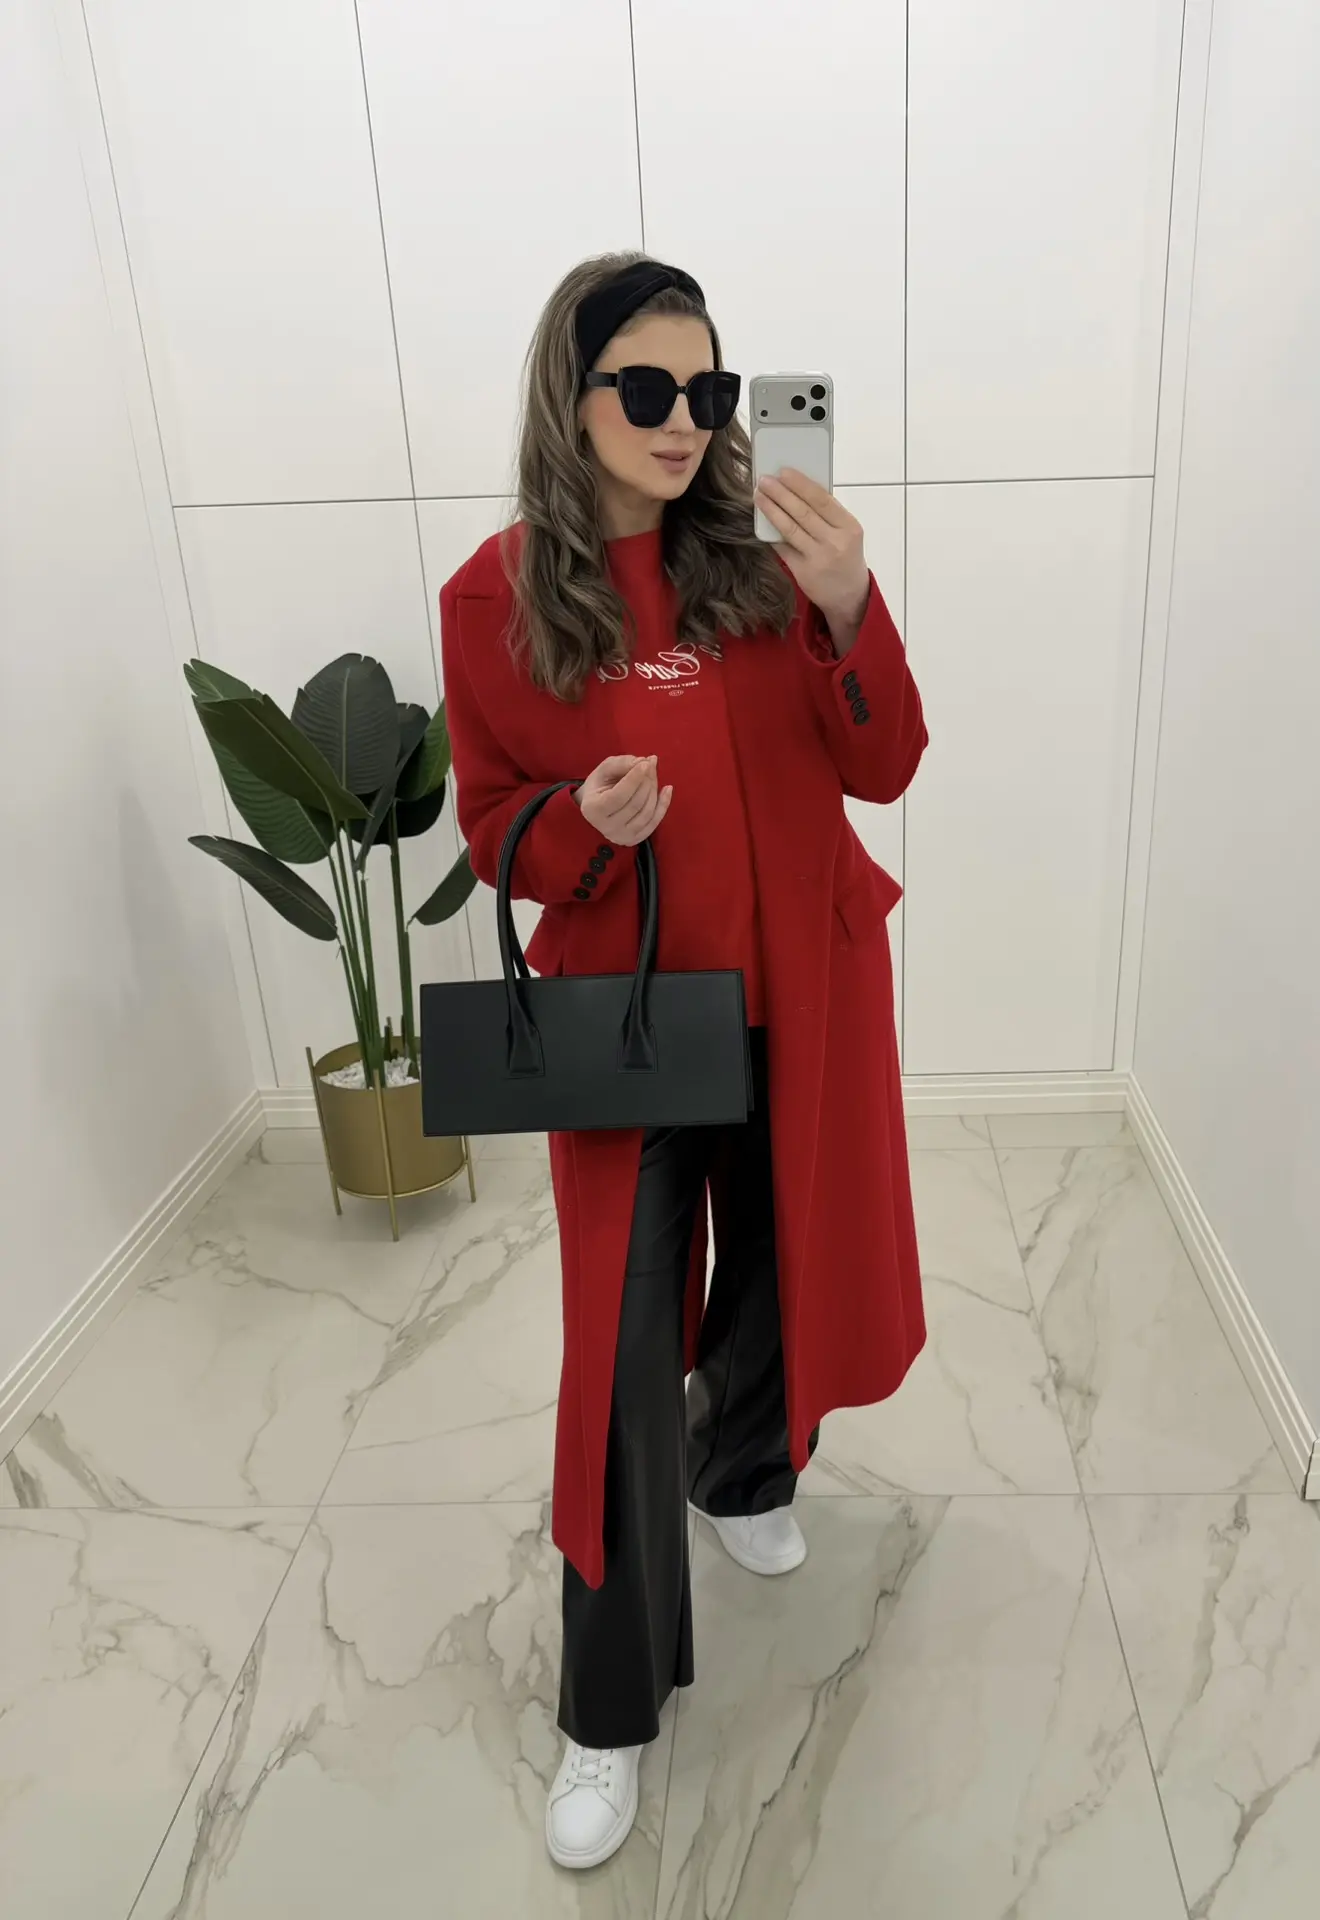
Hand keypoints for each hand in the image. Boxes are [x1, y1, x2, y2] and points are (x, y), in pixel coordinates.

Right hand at [574, 754, 672, 845]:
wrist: (595, 807)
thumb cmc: (599, 785)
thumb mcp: (605, 769)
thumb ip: (622, 763)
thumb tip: (644, 761)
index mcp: (593, 810)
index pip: (619, 795)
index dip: (634, 778)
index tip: (645, 763)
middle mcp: (607, 828)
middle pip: (635, 804)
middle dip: (647, 781)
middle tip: (651, 764)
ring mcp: (621, 837)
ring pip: (647, 813)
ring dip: (654, 790)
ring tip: (653, 774)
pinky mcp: (634, 840)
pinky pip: (654, 822)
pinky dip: (664, 805)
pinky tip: (667, 789)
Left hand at [755, 469, 869, 637]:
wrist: (850, 595)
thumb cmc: (846, 556)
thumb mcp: (846, 533)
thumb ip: (827, 514)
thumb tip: (796, 488)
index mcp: (849, 527)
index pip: (822, 500)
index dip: (801, 484)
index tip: (784, 472)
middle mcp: (835, 542)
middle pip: (803, 512)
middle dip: (781, 494)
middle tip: (764, 480)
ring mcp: (818, 559)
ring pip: (790, 529)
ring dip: (772, 510)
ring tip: (759, 496)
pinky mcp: (803, 572)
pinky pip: (783, 548)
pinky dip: (771, 533)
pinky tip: (761, 521)